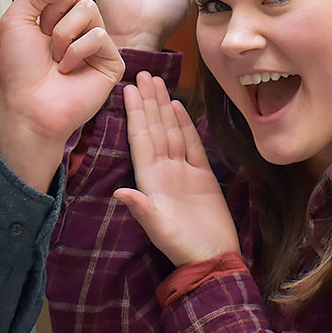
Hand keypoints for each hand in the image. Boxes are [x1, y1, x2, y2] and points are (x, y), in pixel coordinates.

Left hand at [0, 0, 124, 192]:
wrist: (29, 107)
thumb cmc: (19, 70)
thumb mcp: (15, 21)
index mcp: (56, 12)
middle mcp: (79, 23)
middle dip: (55, 12)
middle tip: (45, 38)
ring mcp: (97, 40)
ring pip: (89, 10)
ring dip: (63, 34)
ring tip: (55, 57)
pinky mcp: (111, 58)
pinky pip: (98, 34)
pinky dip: (77, 50)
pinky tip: (69, 68)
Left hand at [113, 72, 239, 266]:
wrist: (213, 258)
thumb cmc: (184, 247)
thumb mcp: (160, 229)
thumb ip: (142, 209)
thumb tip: (119, 193)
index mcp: (151, 180)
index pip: (140, 139)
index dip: (135, 113)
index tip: (129, 90)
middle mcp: (164, 170)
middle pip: (154, 128)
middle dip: (148, 101)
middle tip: (143, 74)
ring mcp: (182, 171)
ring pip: (171, 131)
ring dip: (163, 107)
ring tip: (158, 83)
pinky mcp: (202, 175)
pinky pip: (191, 144)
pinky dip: (185, 124)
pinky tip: (178, 107)